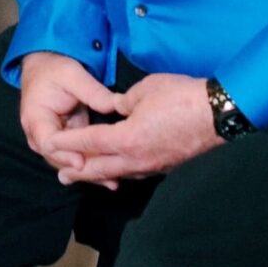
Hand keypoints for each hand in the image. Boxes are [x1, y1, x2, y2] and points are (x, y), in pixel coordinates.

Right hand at [15, 51, 125, 185]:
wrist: (43, 68)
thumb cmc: (54, 70)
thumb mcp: (72, 74)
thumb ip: (92, 91)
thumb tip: (114, 106)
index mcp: (35, 118)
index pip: (48, 143)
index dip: (66, 154)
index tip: (84, 162)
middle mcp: (39, 135)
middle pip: (59, 159)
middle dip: (83, 170)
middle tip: (109, 178)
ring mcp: (51, 141)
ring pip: (68, 163)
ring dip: (89, 173)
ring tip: (113, 181)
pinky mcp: (64, 141)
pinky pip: (75, 157)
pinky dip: (91, 166)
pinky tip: (111, 177)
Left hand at [40, 71, 222, 185]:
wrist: (216, 114)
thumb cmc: (180, 96)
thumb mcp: (145, 90)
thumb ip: (123, 102)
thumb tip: (116, 109)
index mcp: (126, 138)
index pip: (89, 142)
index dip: (67, 142)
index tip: (51, 143)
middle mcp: (136, 159)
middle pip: (99, 168)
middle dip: (78, 171)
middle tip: (60, 175)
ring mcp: (152, 166)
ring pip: (118, 174)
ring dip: (98, 175)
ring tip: (84, 175)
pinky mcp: (165, 166)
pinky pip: (135, 172)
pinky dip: (120, 172)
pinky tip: (118, 169)